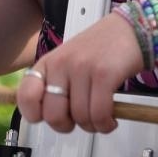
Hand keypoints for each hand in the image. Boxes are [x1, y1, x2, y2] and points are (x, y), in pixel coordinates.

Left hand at [17, 11, 143, 134]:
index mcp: (48, 63)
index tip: (53, 116)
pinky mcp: (104, 74)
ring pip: (80, 118)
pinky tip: (111, 119)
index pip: (26, 96)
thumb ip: (57, 85)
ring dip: (93, 126)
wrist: (131, 30)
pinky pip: (99, 114)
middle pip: (53, 116)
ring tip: (101, 117)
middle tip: (81, 121)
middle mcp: (61, 64)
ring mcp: (82, 68)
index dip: (36, 115)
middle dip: (69, 126)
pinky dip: (106, 124)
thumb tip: (50, 117)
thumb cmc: (101, 49)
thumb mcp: (69, 62)